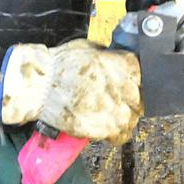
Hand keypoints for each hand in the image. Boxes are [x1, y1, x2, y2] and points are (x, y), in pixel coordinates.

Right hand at [0, 39, 142, 143]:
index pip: (143, 74)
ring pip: (133, 118)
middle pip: (140, 98)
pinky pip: (122, 135)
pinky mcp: (106, 129)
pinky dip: (117, 133)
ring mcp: (118, 109)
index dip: (133, 80)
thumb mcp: (90, 49)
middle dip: (130, 99)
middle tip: (116, 100)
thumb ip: (109, 57)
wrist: (40, 86)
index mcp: (125, 65)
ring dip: (124, 117)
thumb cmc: (60, 64)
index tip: (126, 84)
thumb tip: (115, 60)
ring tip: (110, 114)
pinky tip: (108, 127)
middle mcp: (126, 87)